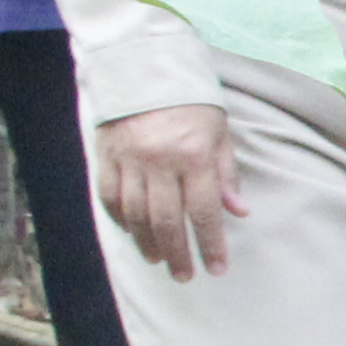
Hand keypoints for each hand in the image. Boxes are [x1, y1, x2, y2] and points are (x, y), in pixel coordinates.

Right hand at [96, 103, 238, 278]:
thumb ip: (226, 175)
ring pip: (135, 213)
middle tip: (184, 276)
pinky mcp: (106, 155)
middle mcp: (160, 161)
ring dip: (147, 242)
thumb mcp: (220, 134)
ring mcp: (129, 159)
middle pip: (167, 220)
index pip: (204, 212)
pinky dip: (120, 219)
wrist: (144, 68)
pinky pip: (109, 196)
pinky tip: (132, 233)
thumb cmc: (192, 104)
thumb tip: (239, 212)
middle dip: (178, 253)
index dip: (210, 245)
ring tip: (159, 260)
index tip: (217, 269)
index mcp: (194, 157)